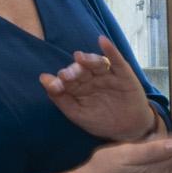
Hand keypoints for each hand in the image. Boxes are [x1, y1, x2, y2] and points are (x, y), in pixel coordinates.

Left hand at [39, 38, 160, 143]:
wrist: (128, 130)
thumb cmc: (101, 122)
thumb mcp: (77, 114)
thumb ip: (60, 98)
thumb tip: (43, 78)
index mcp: (78, 87)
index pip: (67, 80)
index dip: (60, 81)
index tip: (56, 85)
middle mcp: (91, 78)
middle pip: (81, 70)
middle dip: (74, 71)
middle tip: (67, 75)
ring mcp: (107, 75)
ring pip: (96, 63)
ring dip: (88, 60)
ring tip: (79, 58)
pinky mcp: (123, 73)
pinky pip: (115, 60)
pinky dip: (110, 50)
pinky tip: (102, 41)